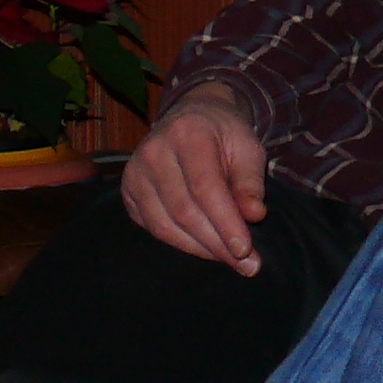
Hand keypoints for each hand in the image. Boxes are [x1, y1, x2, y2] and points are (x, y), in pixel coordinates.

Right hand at [121, 84, 270, 274]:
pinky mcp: (128, 192)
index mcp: (187, 135)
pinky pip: (152, 227)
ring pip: (164, 225)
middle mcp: (153, 153)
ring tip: (229, 260)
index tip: (245, 250)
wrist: (191, 117)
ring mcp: (134, 173)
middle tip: (247, 265)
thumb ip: (250, 182)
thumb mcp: (247, 147)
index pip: (205, 188)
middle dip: (216, 243)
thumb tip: (255, 216)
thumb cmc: (224, 134)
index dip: (225, 222)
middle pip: (183, 211)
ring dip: (199, 249)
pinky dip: (179, 243)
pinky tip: (204, 248)